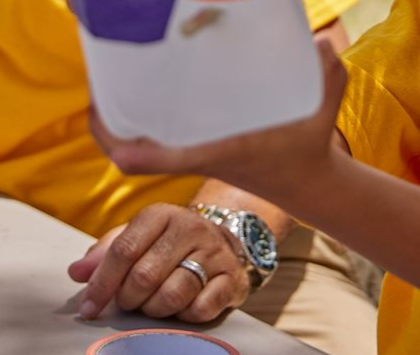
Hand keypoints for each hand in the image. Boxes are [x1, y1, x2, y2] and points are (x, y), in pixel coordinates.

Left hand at [69, 204, 250, 321]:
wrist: (219, 244)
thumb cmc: (167, 245)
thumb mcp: (137, 239)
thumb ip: (105, 253)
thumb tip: (77, 272)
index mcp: (162, 214)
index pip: (124, 249)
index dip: (101, 283)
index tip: (89, 307)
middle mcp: (191, 227)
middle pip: (145, 275)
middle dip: (129, 299)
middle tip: (130, 302)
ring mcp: (215, 251)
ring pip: (173, 294)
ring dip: (156, 309)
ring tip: (155, 302)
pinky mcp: (232, 276)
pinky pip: (201, 307)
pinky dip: (186, 315)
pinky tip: (183, 306)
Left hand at [90, 33, 346, 208]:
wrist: (307, 183)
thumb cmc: (310, 146)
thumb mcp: (324, 109)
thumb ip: (327, 75)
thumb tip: (320, 41)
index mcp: (215, 153)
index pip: (150, 159)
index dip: (117, 137)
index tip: (100, 103)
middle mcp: (196, 157)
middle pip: (129, 154)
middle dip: (106, 121)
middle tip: (103, 75)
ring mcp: (194, 156)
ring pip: (138, 147)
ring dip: (118, 123)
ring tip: (115, 77)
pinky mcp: (200, 150)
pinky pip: (156, 143)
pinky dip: (141, 125)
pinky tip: (147, 90)